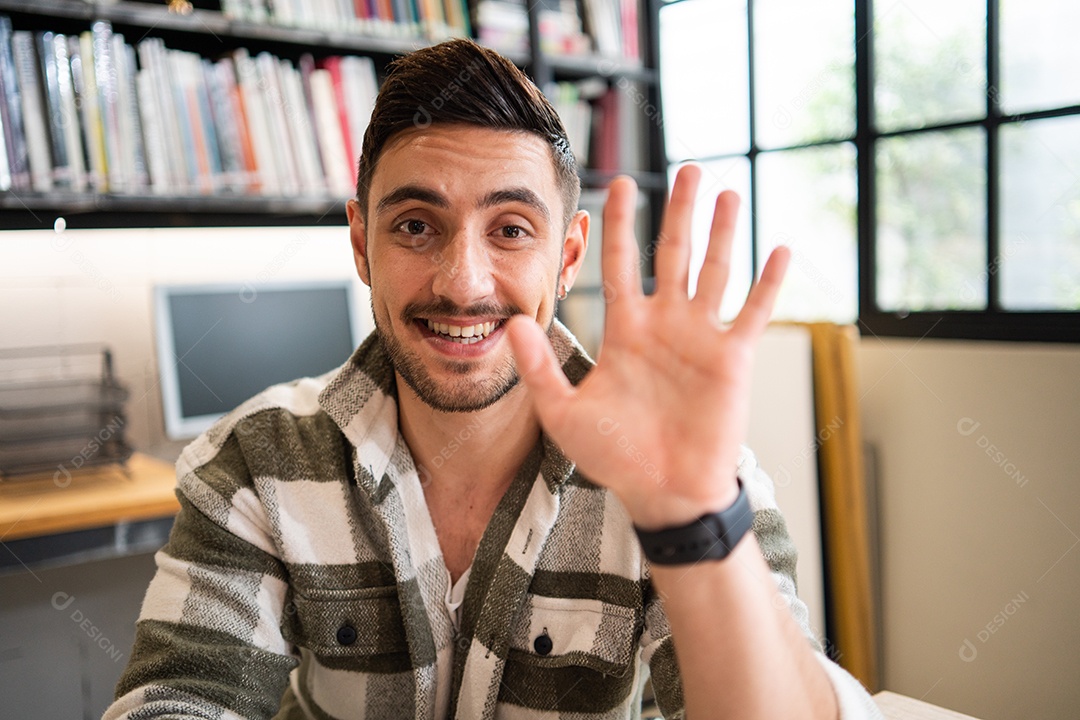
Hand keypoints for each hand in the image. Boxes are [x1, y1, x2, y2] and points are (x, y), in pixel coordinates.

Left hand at [506, 165, 788, 528]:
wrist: (662, 491)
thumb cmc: (614, 455)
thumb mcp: (565, 411)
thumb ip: (540, 367)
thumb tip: (508, 323)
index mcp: (626, 330)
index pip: (622, 265)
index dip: (620, 226)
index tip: (616, 184)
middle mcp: (665, 324)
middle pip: (673, 254)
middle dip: (678, 211)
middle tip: (686, 168)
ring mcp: (701, 338)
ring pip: (715, 271)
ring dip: (722, 233)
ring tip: (726, 192)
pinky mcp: (733, 359)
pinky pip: (753, 313)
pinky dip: (766, 283)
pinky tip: (778, 248)